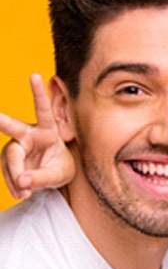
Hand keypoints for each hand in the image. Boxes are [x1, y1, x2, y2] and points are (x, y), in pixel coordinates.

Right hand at [0, 74, 74, 198]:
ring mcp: (16, 146)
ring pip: (10, 160)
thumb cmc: (61, 168)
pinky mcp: (9, 159)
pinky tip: (21, 193)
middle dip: (1, 121)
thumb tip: (22, 181)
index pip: (43, 110)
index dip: (38, 93)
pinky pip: (8, 173)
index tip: (35, 74)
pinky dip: (14, 185)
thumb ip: (43, 177)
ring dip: (16, 178)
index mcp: (47, 130)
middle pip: (12, 127)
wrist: (55, 177)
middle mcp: (28, 134)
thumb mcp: (60, 174)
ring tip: (25, 193)